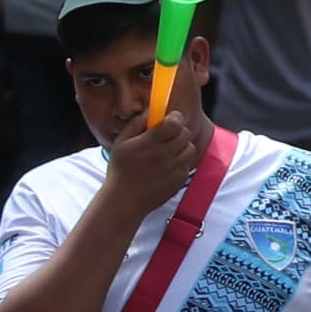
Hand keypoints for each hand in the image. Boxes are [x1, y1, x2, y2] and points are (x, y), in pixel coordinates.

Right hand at [98, 98, 212, 216]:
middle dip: (177, 131)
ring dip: (181, 146)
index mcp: (150, 143)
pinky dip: (181, 161)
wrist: (125, 200)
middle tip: (167, 135)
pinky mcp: (180, 179)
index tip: (170, 119)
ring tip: (167, 151)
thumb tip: (151, 111)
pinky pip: (188, 163)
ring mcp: (174, 168)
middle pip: (184, 133)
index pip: (174, 123)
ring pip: (190, 148)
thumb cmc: (120, 169)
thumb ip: (136, 124)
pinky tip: (167, 166)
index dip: (174, 118)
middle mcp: (165, 155)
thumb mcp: (121, 143)